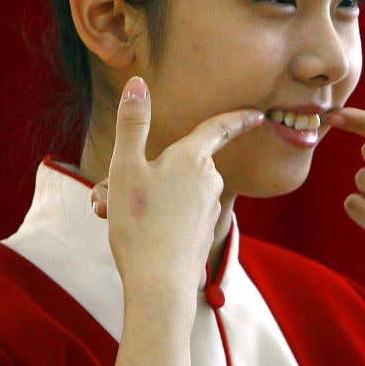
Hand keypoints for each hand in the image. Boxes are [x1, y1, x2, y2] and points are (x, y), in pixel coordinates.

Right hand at [92, 76, 264, 318]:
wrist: (159, 282)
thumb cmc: (139, 222)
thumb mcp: (126, 167)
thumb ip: (132, 124)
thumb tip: (138, 83)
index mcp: (193, 158)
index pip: (219, 128)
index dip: (238, 117)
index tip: (258, 113)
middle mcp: (209, 179)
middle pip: (175, 163)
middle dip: (143, 171)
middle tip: (106, 195)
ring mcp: (208, 206)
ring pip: (170, 190)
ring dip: (141, 196)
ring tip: (112, 216)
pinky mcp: (204, 229)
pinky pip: (175, 212)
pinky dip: (153, 216)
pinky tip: (133, 233)